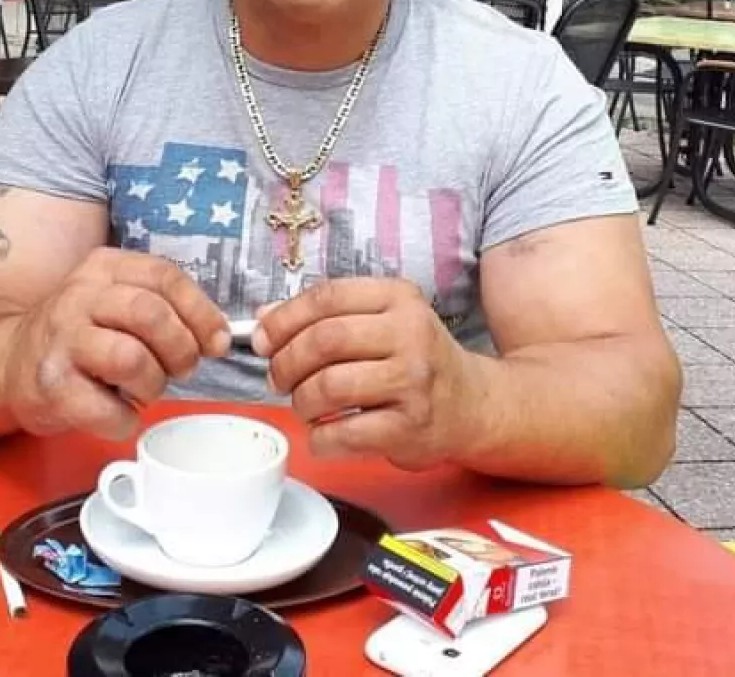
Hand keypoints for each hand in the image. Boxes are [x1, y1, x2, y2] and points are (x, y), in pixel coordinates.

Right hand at [0, 249, 228, 439]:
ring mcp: (62, 340)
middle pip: (150, 314)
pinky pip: (105, 409)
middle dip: (180, 348)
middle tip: (182, 369)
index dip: (201, 311)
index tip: (217, 341)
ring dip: (153, 384)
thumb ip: (164, 306)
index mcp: (104, 268)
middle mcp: (80, 296)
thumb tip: (219, 337)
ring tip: (145, 389)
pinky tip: (120, 414)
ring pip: (130, 358)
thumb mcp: (116, 300)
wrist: (9, 361)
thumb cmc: (81, 334)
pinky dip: (124, 420)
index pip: (165, 276)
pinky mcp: (51, 386)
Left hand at [252, 279, 481, 469]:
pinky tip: (322, 434)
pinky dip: (320, 438)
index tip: (263, 339)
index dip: (284, 319)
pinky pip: (345, 433)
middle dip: (286, 362)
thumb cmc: (413, 359)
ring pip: (330, 386)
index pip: (327, 297)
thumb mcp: (381, 320)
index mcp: (398, 298)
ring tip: (304, 406)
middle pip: (324, 340)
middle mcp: (410, 333)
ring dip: (302, 401)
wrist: (471, 404)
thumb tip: (265, 318)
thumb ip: (326, 315)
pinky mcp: (411, 426)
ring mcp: (412, 381)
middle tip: (277, 378)